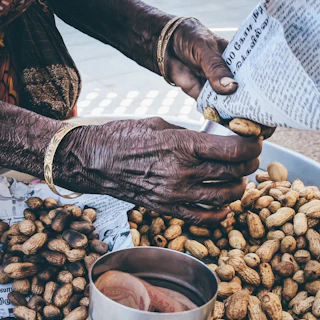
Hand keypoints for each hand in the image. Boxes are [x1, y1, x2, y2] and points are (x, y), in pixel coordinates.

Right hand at [59, 117, 262, 224]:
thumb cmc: (123, 137)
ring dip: (238, 186)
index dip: (251, 145)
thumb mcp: (159, 124)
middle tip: (249, 156)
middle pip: (233, 172)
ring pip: (224, 196)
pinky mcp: (166, 208)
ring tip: (238, 178)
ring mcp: (174, 194)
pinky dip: (220, 212)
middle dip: (249, 163)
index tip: (255, 141)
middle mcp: (181, 172)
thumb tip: (209, 140)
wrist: (95, 160)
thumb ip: (188, 134)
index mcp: (181, 145)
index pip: (232, 150)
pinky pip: (203, 217)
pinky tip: (224, 204)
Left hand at [165, 18, 274, 138]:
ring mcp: (219, 88)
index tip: (274, 106)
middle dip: (257, 111)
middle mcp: (232, 76)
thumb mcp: (203, 49)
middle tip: (265, 127)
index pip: (259, 76)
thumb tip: (231, 88)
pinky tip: (231, 129)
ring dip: (241, 119)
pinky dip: (222, 120)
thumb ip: (215, 67)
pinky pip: (215, 111)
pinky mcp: (205, 98)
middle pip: (249, 95)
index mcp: (239, 60)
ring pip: (234, 106)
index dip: (267, 90)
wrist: (166, 46)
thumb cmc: (189, 39)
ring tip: (251, 133)